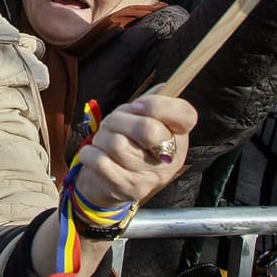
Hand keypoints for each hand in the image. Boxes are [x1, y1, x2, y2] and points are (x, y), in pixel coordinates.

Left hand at [73, 94, 196, 208]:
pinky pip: (102, 162)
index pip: (186, 115)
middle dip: (120, 121)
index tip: (138, 106)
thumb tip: (164, 86)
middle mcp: (170, 159)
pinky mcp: (128, 189)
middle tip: (114, 125)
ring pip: (118, 144)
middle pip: (147, 129)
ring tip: (103, 142)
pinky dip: (90, 153)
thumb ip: (153, 101)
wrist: (108, 182)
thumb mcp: (140, 118)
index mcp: (178, 137)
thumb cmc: (127, 142)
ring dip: (102, 138)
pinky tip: (94, 154)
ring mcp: (150, 177)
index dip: (160, 105)